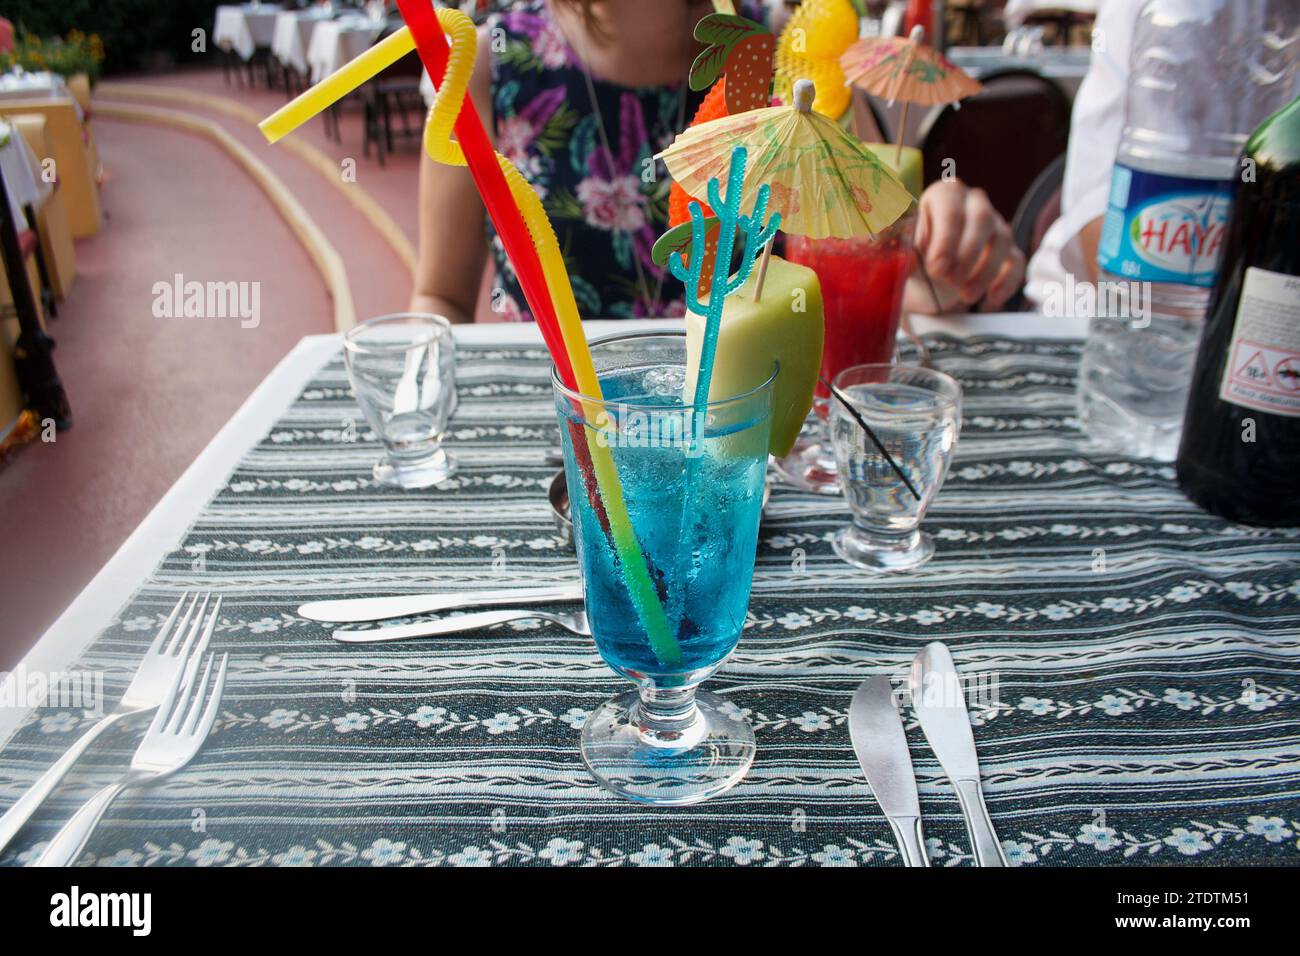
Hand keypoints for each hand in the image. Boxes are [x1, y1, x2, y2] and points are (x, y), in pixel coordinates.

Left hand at [913, 180, 1024, 312]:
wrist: (929, 280)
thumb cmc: (917, 258)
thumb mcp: (907, 255)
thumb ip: (906, 255)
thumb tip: (908, 260)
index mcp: (944, 195)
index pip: (950, 209)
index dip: (945, 240)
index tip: (937, 268)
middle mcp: (973, 203)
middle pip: (982, 219)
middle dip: (967, 254)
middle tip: (950, 281)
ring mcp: (995, 225)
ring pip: (1002, 239)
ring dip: (985, 271)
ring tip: (966, 295)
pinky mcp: (1009, 249)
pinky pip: (1016, 262)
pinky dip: (1006, 283)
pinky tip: (990, 300)